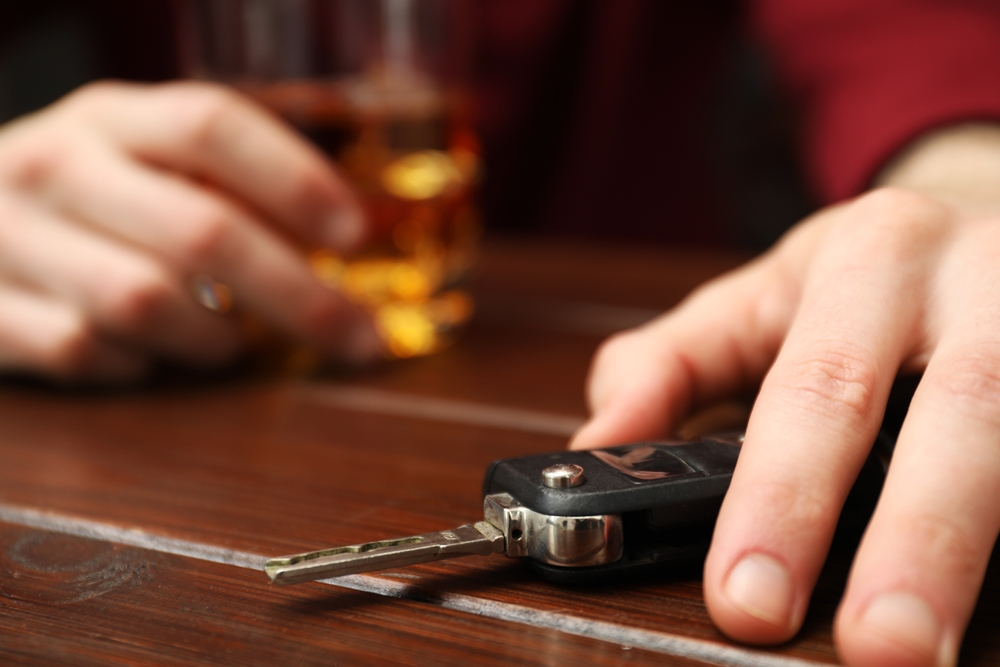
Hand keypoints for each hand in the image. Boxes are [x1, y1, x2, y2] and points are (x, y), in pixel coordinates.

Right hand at [0, 81, 377, 381]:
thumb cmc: (80, 200)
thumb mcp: (135, 160)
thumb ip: (222, 182)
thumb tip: (348, 233)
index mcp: (110, 118)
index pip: (212, 125)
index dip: (295, 179)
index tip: (355, 233)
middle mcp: (58, 166)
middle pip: (202, 230)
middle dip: (298, 295)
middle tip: (357, 337)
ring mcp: (10, 239)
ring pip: (145, 301)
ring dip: (212, 338)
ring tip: (229, 341)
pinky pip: (89, 354)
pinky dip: (140, 367)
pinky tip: (149, 357)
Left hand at [570, 124, 999, 665]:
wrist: (975, 235)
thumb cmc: (856, 284)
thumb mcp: (753, 302)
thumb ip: (666, 368)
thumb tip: (597, 447)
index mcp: (871, 257)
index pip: (818, 385)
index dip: (782, 496)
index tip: (746, 598)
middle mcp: (975, 282)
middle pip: (960, 414)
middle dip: (919, 542)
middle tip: (878, 649)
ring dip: (984, 554)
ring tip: (940, 650)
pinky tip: (997, 607)